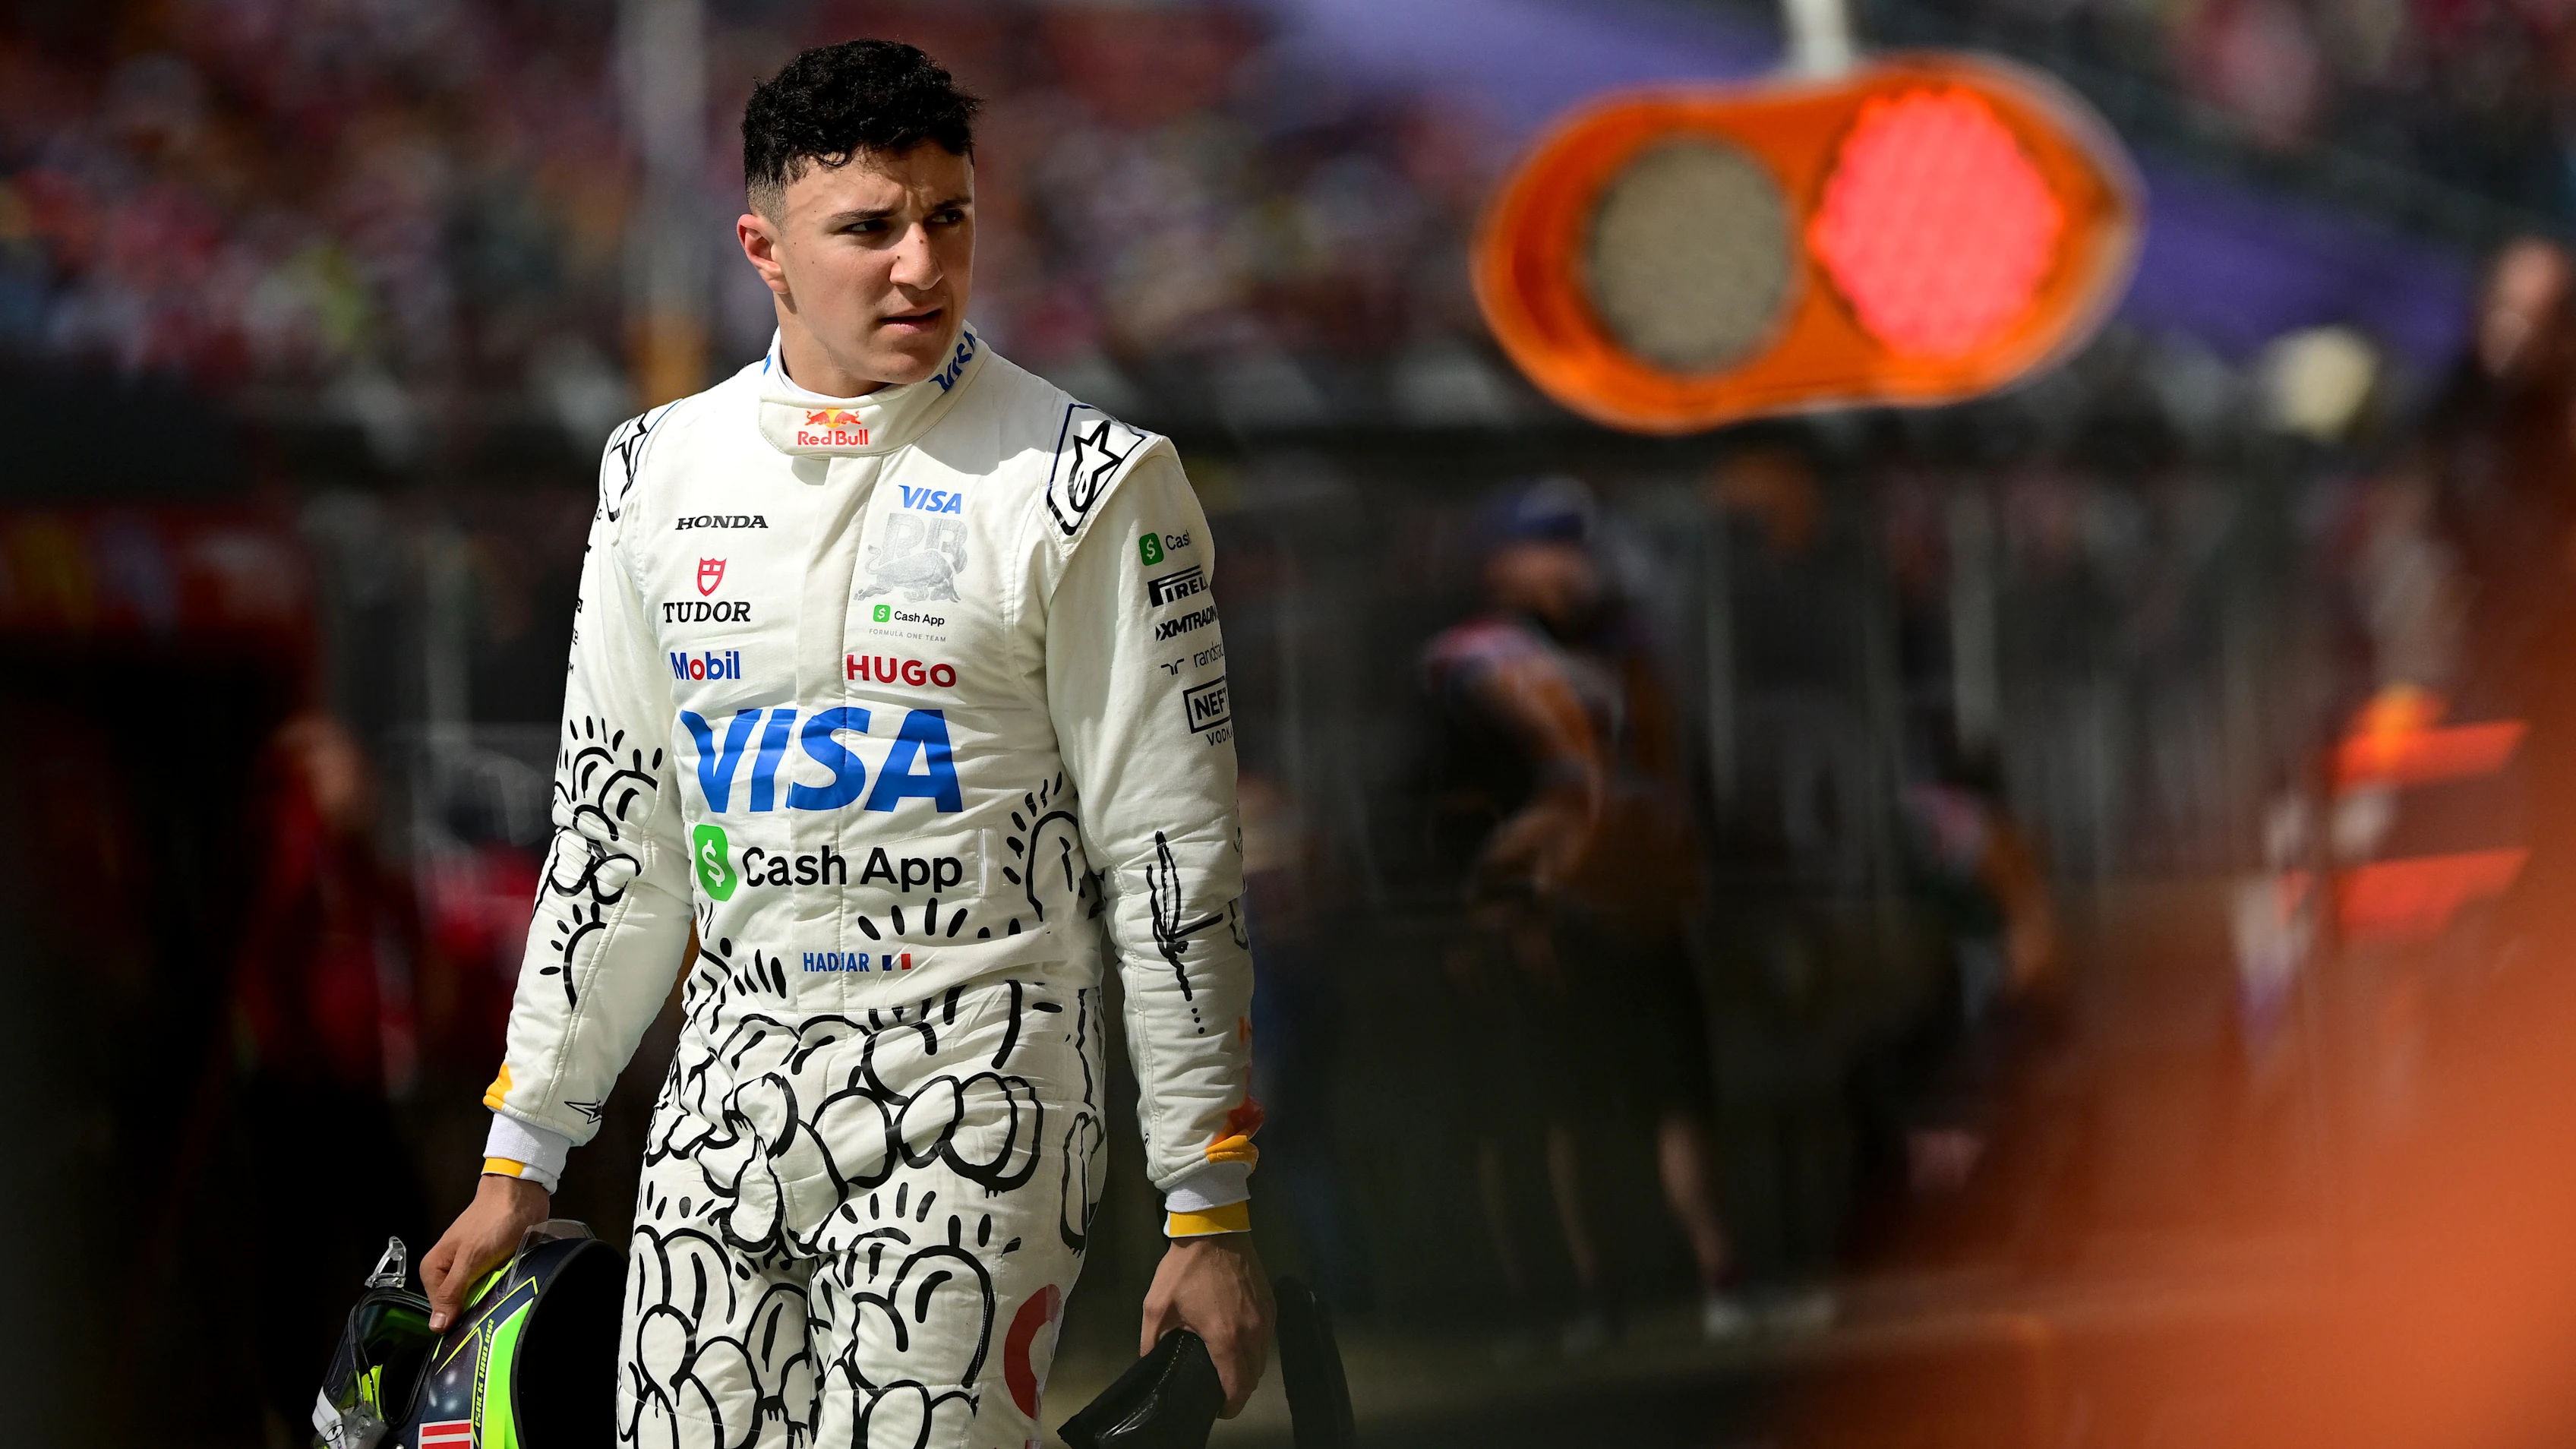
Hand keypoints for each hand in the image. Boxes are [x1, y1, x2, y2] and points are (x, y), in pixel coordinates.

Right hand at [420, 1175, 551, 1330]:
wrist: (521, 1194)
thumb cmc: (493, 1219)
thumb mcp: (469, 1259)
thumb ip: (452, 1292)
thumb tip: (437, 1325)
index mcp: (435, 1269)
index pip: (440, 1311)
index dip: (458, 1319)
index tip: (474, 1321)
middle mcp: (450, 1270)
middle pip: (460, 1306)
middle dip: (477, 1308)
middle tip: (491, 1302)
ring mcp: (472, 1268)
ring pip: (479, 1297)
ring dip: (493, 1297)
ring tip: (502, 1288)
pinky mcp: (492, 1265)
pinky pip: (495, 1286)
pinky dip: (503, 1286)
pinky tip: (510, 1283)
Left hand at [1140, 1233, 1273, 1416]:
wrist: (1214, 1228)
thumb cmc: (1185, 1267)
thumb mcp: (1156, 1306)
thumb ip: (1152, 1341)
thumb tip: (1149, 1363)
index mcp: (1225, 1337)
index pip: (1237, 1386)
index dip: (1229, 1405)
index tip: (1218, 1408)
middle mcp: (1253, 1332)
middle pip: (1254, 1376)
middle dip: (1239, 1389)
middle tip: (1219, 1388)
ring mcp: (1265, 1317)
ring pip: (1263, 1358)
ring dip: (1249, 1369)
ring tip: (1227, 1368)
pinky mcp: (1271, 1304)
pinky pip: (1267, 1338)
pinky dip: (1256, 1348)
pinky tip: (1238, 1342)